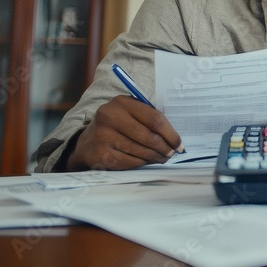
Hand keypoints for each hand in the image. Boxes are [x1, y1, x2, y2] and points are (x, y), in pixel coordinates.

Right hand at [66, 95, 182, 170]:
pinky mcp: (100, 153)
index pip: (155, 119)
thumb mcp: (131, 115)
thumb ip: (150, 120)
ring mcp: (103, 135)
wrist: (87, 142)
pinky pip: (130, 162)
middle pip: (149, 136)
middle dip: (165, 148)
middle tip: (172, 153)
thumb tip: (176, 139)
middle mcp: (110, 116)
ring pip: (141, 151)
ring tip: (162, 158)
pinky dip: (142, 163)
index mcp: (122, 102)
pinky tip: (146, 162)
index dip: (171, 134)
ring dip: (155, 157)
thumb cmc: (118, 127)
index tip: (179, 144)